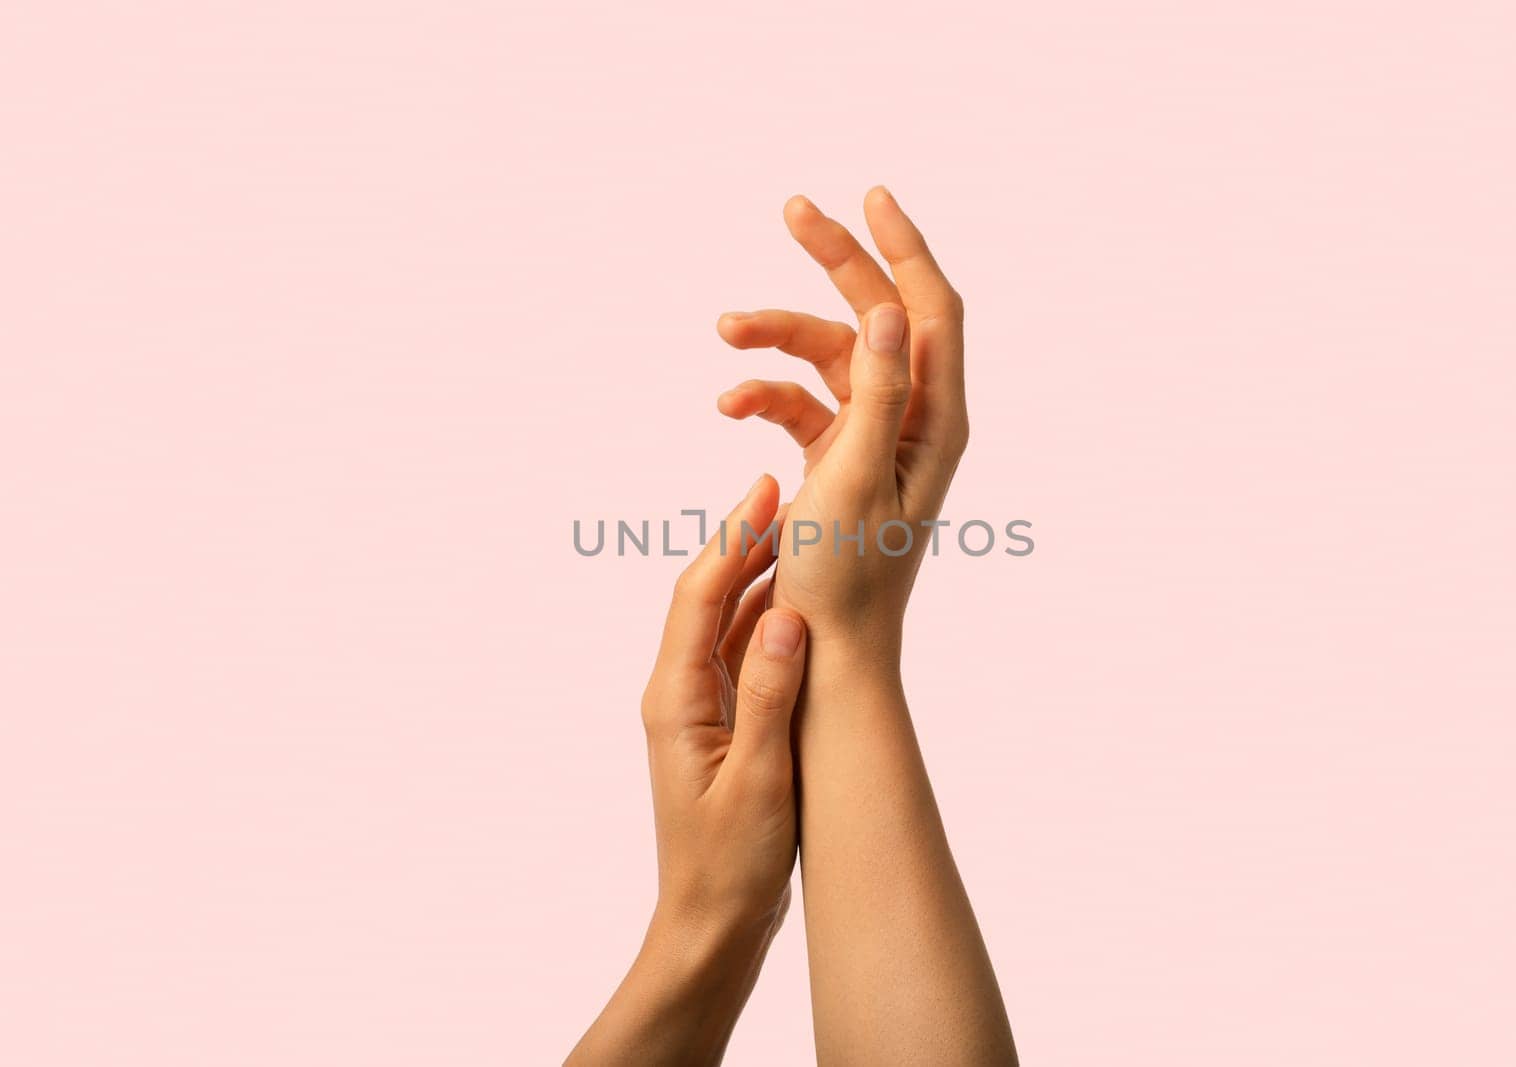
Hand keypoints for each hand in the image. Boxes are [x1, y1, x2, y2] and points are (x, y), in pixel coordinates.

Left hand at [568, 475, 807, 1065]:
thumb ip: (770, 697)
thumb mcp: (759, 780)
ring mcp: (699, 711)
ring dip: (760, 577)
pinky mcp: (722, 729)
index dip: (732, 537)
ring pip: (727, 625)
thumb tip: (787, 617)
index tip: (766, 489)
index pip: (699, 596)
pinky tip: (800, 604)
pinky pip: (743, 658)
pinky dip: (769, 623)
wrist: (711, 926)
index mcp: (675, 700)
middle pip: (709, 598)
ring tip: (801, 532)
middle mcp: (679, 695)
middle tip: (788, 491)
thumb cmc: (731, 865)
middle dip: (745, 541)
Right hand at [715, 188, 966, 651]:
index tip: (869, 195)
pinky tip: (727, 405)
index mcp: (935, 421)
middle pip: (877, 316)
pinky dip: (764, 395)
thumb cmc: (846, 577)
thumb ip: (879, 390)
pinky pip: (800, 404)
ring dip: (775, 338)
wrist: (825, 651)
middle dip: (834, 263)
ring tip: (722, 331)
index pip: (931, 309)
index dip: (904, 247)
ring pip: (826, 357)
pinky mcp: (836, 458)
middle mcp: (912, 420)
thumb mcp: (857, 477)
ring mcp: (872, 437)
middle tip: (793, 207)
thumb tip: (891, 308)